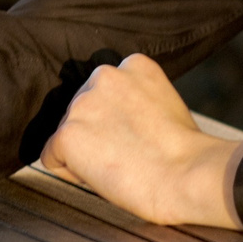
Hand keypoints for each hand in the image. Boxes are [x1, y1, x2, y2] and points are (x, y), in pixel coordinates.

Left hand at [40, 55, 242, 228]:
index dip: (117, 122)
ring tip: (122, 166)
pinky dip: (72, 173)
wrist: (190, 175)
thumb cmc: (186, 154)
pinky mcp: (67, 135)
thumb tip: (113, 121)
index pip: (104, 94)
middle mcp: (103, 75)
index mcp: (132, 65)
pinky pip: (52, 159)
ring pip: (68, 136)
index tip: (140, 137)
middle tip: (131, 155)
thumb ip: (134, 101)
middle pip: (82, 112)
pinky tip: (105, 176)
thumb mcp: (165, 105)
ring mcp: (82, 104)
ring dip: (86, 154)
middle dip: (97, 136)